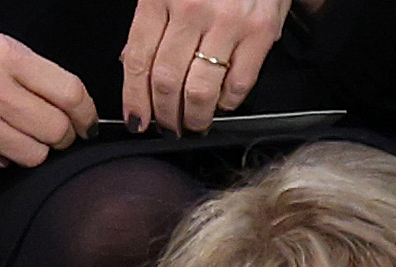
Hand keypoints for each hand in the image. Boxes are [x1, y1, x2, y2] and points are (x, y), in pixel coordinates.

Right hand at [0, 28, 91, 168]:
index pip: (71, 95)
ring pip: (34, 155)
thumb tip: (74, 105)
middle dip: (62, 135)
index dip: (86, 114)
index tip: (87, 122)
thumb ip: (34, 73)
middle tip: (54, 129)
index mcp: (6, 56)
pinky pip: (2, 162)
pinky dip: (3, 154)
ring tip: (18, 130)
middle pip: (57, 131)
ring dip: (34, 147)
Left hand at [123, 0, 293, 134]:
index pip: (137, 58)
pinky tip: (221, 104)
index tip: (136, 119)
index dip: (135, 97)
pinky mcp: (260, 33)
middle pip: (167, 79)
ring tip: (194, 125)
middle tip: (167, 127)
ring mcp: (227, 24)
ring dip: (195, 116)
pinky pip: (240, 82)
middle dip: (164, 113)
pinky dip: (228, 101)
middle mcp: (190, 11)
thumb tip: (137, 66)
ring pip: (201, 88)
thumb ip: (153, 19)